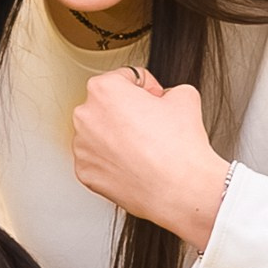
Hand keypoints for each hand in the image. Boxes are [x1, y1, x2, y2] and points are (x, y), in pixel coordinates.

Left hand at [69, 67, 230, 251]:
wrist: (179, 188)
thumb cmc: (178, 146)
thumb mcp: (185, 96)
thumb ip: (168, 90)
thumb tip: (165, 98)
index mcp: (104, 89)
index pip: (124, 78)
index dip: (146, 87)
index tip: (155, 98)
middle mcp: (85, 116)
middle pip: (107, 106)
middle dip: (128, 112)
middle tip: (151, 124)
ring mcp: (82, 147)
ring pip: (100, 134)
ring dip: (118, 136)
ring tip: (144, 147)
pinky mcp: (85, 173)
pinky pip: (98, 159)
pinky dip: (113, 160)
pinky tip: (134, 163)